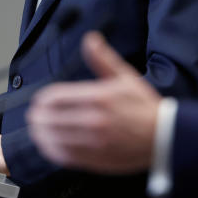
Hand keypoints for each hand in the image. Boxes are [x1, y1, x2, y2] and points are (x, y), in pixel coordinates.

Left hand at [26, 31, 160, 173]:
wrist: (164, 136)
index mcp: (99, 97)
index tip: (39, 101)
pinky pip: (65, 156)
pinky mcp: (96, 159)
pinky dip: (52, 151)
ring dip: (41, 134)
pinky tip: (49, 146)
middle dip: (38, 116)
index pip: (56, 98)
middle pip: (51, 118)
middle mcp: (94, 120)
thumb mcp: (125, 76)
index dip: (42, 99)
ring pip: (54, 138)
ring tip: (36, 130)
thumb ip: (103, 59)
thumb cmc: (145, 106)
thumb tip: (90, 38)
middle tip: (33, 115)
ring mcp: (94, 142)